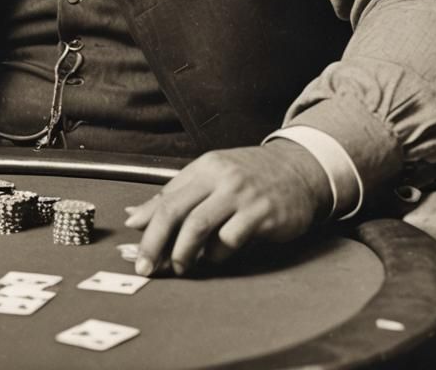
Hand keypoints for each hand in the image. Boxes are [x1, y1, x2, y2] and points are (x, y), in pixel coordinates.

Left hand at [124, 141, 331, 276]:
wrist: (300, 169)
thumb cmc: (250, 177)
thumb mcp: (213, 177)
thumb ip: (177, 196)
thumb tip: (135, 217)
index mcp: (204, 167)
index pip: (166, 198)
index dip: (147, 228)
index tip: (135, 253)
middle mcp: (220, 177)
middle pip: (175, 210)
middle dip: (155, 243)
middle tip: (146, 268)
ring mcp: (241, 194)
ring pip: (198, 226)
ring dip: (183, 253)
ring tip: (180, 267)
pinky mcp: (262, 213)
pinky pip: (230, 240)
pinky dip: (217, 254)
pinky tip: (217, 257)